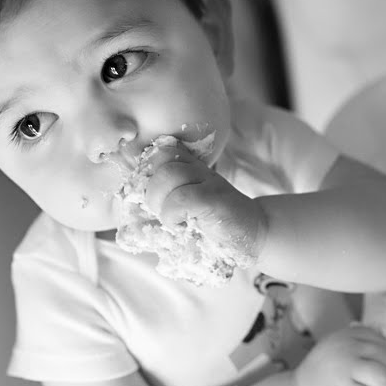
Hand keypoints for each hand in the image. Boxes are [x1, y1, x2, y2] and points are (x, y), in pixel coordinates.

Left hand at [143, 139, 266, 259]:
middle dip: (150, 190)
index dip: (147, 170)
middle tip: (159, 211)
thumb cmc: (217, 225)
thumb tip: (130, 209)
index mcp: (192, 169)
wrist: (255, 233)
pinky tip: (180, 226)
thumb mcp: (190, 208)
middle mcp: (200, 170)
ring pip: (169, 175)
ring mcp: (210, 182)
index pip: (161, 151)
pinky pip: (182, 198)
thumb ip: (167, 201)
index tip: (151, 195)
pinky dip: (172, 216)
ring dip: (160, 202)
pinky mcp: (216, 200)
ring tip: (170, 219)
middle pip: (161, 161)